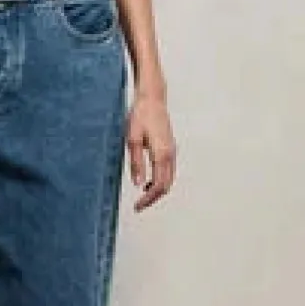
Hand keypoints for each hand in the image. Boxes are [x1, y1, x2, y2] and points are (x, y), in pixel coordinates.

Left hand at [127, 93, 175, 210]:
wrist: (152, 98)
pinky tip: (148, 181)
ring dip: (158, 190)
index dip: (148, 199)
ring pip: (169, 179)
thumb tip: (138, 184)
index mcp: (162, 154)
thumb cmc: (140, 116)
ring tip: (142, 196)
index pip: (158, 186)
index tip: (137, 207)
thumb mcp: (132, 139)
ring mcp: (172, 151)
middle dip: (154, 198)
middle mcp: (170, 154)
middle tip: (139, 205)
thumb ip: (136, 163)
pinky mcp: (170, 147)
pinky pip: (169, 170)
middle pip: (166, 186)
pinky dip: (161, 180)